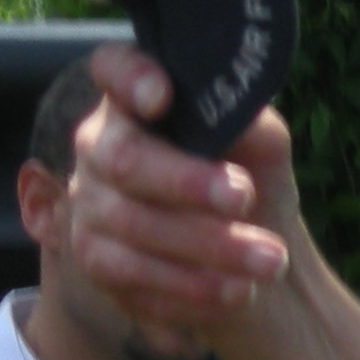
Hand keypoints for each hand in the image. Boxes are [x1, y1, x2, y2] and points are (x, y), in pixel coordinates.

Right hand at [68, 44, 297, 334]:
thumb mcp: (261, 145)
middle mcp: (99, 148)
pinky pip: (135, 279)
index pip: (113, 69)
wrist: (252, 258)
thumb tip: (232, 111)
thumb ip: (244, 121)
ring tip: (270, 262)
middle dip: (189, 183)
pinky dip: (193, 288)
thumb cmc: (250, 182)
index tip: (162, 98)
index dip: (130, 78)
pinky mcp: (97, 264)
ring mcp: (90, 207)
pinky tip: (238, 291)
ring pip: (133, 227)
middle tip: (246, 198)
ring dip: (209, 247)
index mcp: (136, 103)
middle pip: (125, 161)